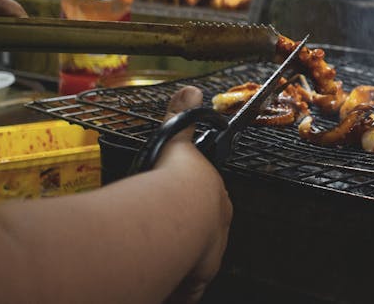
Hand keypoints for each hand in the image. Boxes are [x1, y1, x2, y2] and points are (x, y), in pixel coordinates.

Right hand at [157, 86, 231, 303]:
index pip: (208, 208)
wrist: (178, 214)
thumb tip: (190, 90)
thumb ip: (183, 116)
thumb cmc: (177, 180)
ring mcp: (205, 259)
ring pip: (190, 265)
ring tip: (156, 260)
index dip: (191, 211)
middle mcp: (216, 232)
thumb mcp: (179, 142)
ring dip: (176, 264)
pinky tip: (159, 286)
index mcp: (216, 201)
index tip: (174, 214)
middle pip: (201, 239)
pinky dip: (171, 289)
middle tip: (162, 239)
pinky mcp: (191, 283)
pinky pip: (182, 291)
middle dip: (185, 239)